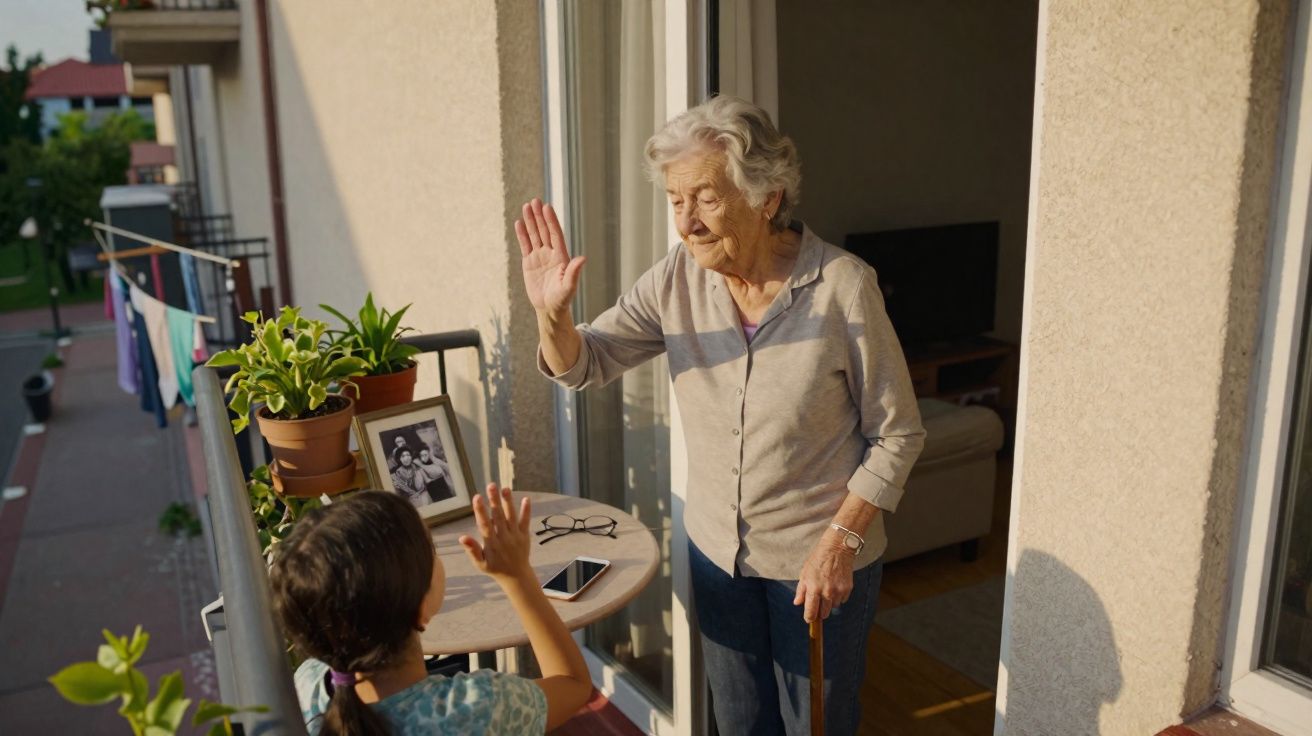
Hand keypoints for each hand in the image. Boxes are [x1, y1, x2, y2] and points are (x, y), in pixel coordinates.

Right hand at [459, 484, 533, 583]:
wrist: (516, 576)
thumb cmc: (494, 568)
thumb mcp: (480, 563)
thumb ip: (472, 550)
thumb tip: (462, 538)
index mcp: (491, 544)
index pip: (485, 525)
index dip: (480, 511)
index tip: (477, 497)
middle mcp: (504, 538)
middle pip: (498, 517)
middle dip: (494, 500)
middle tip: (491, 485)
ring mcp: (515, 536)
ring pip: (511, 517)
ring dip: (508, 502)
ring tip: (504, 488)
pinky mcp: (525, 535)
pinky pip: (525, 522)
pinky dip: (526, 511)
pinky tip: (526, 499)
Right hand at [516, 198, 585, 317]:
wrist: (549, 309)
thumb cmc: (562, 300)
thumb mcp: (568, 287)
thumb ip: (574, 273)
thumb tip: (583, 258)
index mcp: (561, 257)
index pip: (555, 235)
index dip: (551, 221)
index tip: (547, 207)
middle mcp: (551, 253)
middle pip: (544, 231)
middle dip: (539, 216)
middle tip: (535, 201)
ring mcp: (539, 257)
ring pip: (534, 235)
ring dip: (530, 221)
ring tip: (526, 206)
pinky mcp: (529, 262)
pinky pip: (525, 245)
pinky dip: (522, 234)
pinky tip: (519, 222)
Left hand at [793, 533, 854, 622]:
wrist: (837, 549)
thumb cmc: (818, 559)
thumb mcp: (805, 573)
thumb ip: (801, 590)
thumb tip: (797, 603)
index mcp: (813, 588)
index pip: (811, 612)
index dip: (809, 618)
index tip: (809, 619)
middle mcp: (826, 592)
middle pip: (824, 614)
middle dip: (820, 612)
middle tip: (818, 604)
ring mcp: (838, 591)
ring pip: (833, 607)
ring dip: (829, 603)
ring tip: (827, 590)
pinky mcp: (847, 589)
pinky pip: (842, 600)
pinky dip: (838, 597)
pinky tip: (835, 586)